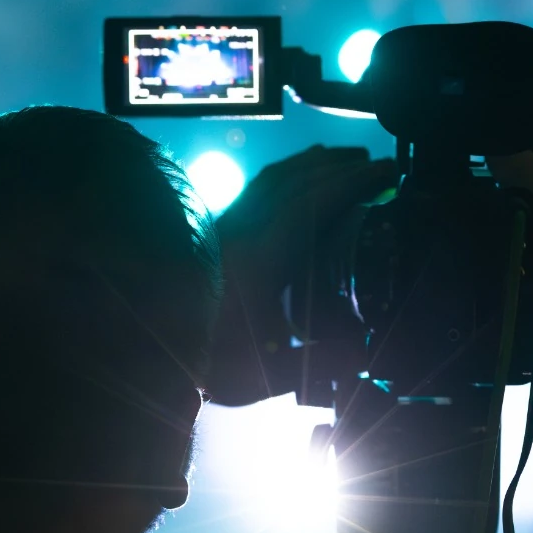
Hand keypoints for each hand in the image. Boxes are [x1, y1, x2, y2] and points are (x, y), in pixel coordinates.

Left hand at [203, 146, 395, 405]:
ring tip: (341, 159)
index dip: (354, 183)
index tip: (385, 172)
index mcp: (261, 259)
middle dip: (339, 166)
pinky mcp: (212, 234)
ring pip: (271, 179)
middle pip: (295, 180)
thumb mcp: (269, 372)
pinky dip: (282, 174)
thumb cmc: (206, 364)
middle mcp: (241, 233)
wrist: (147, 355)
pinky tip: (293, 179)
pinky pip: (253, 189)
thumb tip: (365, 354)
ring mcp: (224, 229)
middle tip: (374, 162)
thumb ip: (322, 364)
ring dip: (310, 163)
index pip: (313, 203)